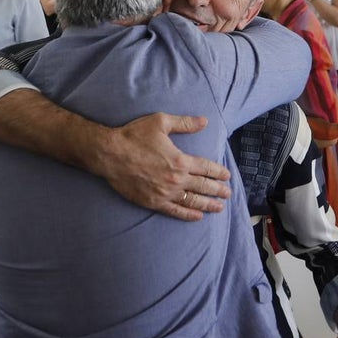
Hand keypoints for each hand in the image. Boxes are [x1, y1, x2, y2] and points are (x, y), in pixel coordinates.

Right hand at [99, 113, 231, 220]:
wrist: (109, 154)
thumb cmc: (134, 136)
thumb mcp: (161, 122)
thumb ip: (185, 123)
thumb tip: (205, 121)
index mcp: (180, 160)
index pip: (207, 168)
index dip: (219, 172)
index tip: (227, 176)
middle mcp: (176, 179)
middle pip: (203, 187)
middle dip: (218, 190)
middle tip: (228, 194)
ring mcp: (165, 193)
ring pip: (193, 201)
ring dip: (208, 204)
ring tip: (219, 207)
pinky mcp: (153, 202)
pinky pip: (176, 211)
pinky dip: (188, 214)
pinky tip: (198, 216)